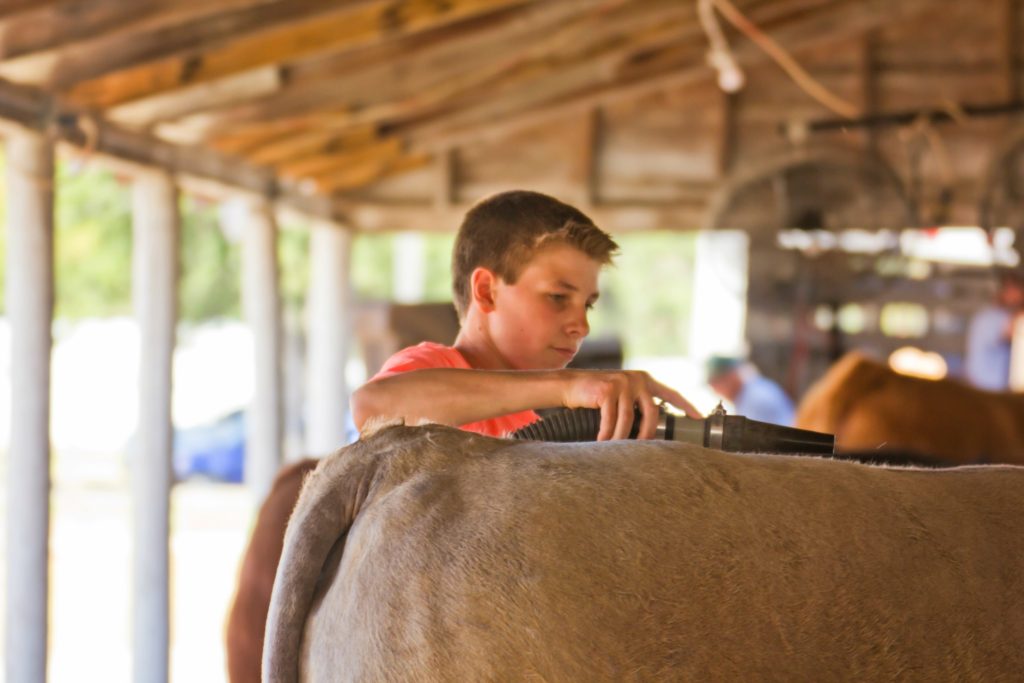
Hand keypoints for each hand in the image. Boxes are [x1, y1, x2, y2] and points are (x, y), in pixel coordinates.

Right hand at [560, 369, 702, 440]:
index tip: (699, 417)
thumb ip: (638, 404)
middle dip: (648, 434)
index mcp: (644, 380)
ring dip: (622, 437)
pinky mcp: (607, 389)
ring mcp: (622, 383)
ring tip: (615, 449)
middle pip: (652, 412)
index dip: (685, 405)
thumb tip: (653, 430)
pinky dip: (607, 433)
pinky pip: (611, 419)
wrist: (568, 385)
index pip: (670, 393)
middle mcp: (636, 379)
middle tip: (642, 449)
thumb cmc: (596, 395)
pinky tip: (602, 441)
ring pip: (629, 419)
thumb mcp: (622, 396)